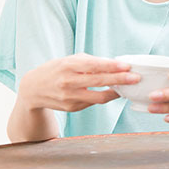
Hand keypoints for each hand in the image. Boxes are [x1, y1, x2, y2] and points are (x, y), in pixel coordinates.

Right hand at [19, 53, 137, 112]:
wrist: (32, 89)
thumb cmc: (56, 70)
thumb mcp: (70, 60)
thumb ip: (90, 62)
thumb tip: (114, 64)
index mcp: (68, 66)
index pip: (94, 65)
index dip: (112, 67)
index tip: (127, 66)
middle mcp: (68, 82)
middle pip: (98, 81)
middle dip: (120, 80)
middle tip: (135, 78)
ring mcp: (69, 97)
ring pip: (98, 97)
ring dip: (115, 92)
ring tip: (128, 87)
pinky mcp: (71, 108)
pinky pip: (93, 102)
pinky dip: (104, 97)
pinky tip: (113, 92)